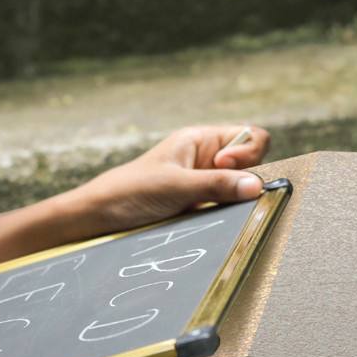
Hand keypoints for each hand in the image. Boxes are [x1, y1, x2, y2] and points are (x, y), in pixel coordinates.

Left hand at [70, 125, 270, 236]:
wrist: (97, 218)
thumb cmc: (129, 192)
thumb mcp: (175, 186)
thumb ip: (217, 185)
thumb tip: (258, 186)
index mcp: (199, 140)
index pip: (250, 136)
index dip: (248, 152)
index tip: (225, 165)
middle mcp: (205, 159)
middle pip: (251, 164)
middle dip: (245, 179)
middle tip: (221, 193)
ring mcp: (203, 184)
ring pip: (238, 189)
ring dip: (233, 200)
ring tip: (209, 209)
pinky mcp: (198, 207)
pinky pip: (225, 208)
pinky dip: (225, 214)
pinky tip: (208, 221)